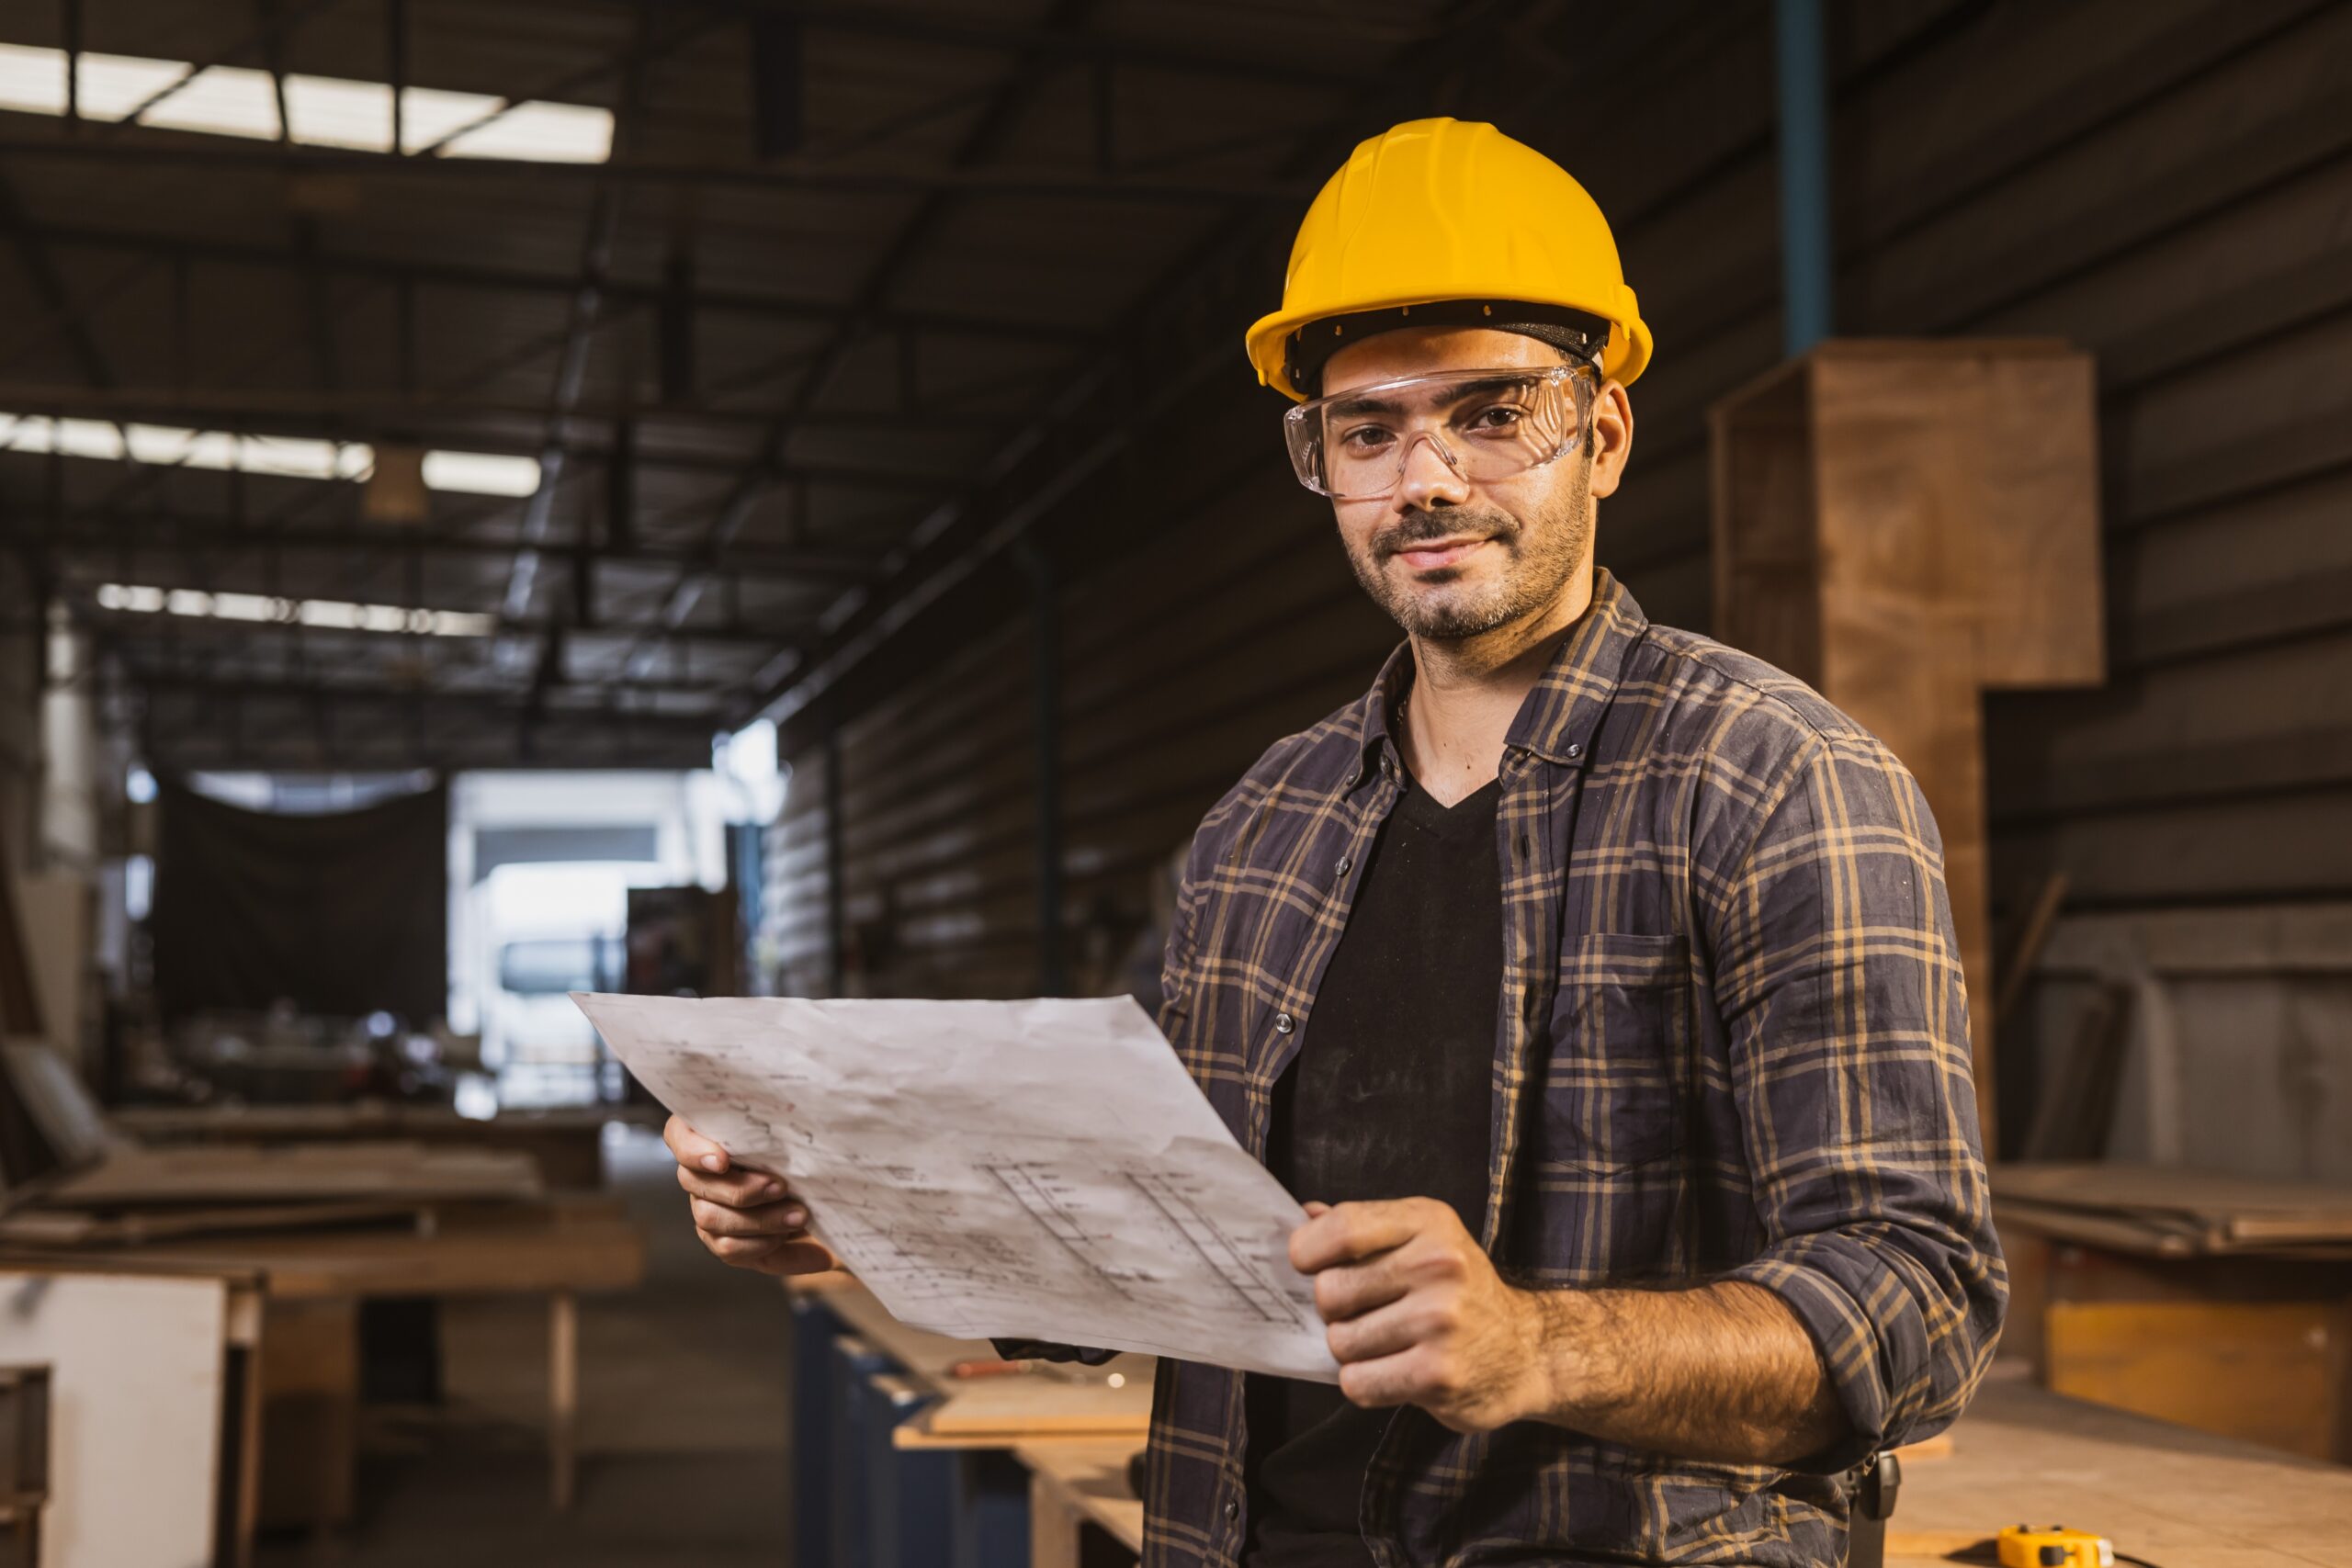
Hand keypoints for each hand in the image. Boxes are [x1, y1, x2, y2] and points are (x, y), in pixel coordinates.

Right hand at [665, 1114, 839, 1276]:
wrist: (827, 1204)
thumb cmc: (808, 1159)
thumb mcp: (798, 1140)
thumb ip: (780, 1133)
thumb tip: (774, 1135)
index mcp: (711, 1136)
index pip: (678, 1134)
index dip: (693, 1149)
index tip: (722, 1160)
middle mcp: (700, 1174)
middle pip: (693, 1182)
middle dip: (741, 1189)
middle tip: (781, 1187)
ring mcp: (706, 1209)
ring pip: (711, 1218)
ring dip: (759, 1220)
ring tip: (798, 1216)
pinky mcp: (721, 1241)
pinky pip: (728, 1248)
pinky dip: (760, 1244)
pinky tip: (786, 1236)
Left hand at [1289, 1197, 1550, 1433]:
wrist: (1527, 1351)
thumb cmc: (1461, 1293)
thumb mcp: (1424, 1240)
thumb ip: (1363, 1228)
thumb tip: (1303, 1215)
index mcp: (1429, 1222)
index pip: (1341, 1228)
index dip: (1308, 1251)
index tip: (1310, 1265)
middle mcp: (1438, 1265)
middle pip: (1330, 1291)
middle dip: (1335, 1310)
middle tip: (1366, 1314)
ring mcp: (1439, 1321)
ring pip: (1340, 1341)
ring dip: (1352, 1351)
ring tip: (1387, 1344)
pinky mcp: (1437, 1374)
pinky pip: (1358, 1382)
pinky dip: (1364, 1383)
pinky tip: (1393, 1372)